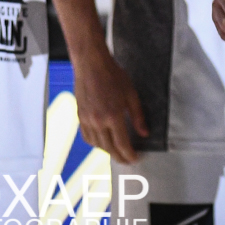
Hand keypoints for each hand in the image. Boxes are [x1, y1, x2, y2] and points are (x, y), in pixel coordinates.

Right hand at [71, 47, 148, 162]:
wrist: (91, 64)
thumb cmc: (113, 75)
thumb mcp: (131, 94)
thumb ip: (138, 116)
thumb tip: (144, 133)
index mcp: (113, 115)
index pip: (122, 144)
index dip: (129, 155)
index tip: (135, 158)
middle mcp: (98, 121)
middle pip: (109, 148)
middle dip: (120, 157)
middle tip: (127, 160)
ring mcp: (87, 119)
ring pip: (97, 145)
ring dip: (107, 151)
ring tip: (116, 151)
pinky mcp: (80, 116)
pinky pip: (87, 137)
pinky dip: (95, 143)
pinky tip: (102, 142)